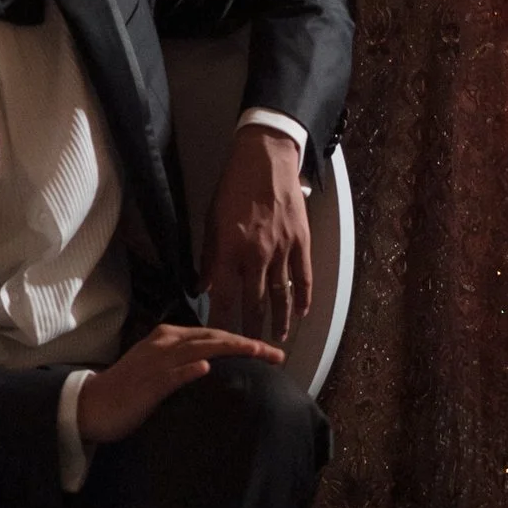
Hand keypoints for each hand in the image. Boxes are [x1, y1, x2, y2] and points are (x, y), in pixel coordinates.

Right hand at [76, 320, 285, 451]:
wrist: (92, 404)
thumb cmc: (129, 389)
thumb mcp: (159, 367)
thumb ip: (184, 362)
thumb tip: (214, 365)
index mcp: (168, 337)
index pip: (212, 334)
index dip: (242, 340)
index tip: (268, 351)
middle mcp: (164, 343)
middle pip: (212, 338)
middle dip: (246, 344)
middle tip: (276, 354)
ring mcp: (155, 363)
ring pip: (198, 350)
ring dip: (229, 350)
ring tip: (256, 352)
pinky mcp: (146, 384)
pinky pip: (170, 375)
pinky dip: (188, 370)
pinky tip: (206, 368)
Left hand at [201, 124, 311, 346]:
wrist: (266, 159)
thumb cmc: (233, 187)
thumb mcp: (212, 221)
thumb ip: (210, 257)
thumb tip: (204, 286)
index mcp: (230, 249)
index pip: (224, 296)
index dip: (222, 321)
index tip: (220, 340)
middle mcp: (256, 254)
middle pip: (254, 302)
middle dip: (251, 328)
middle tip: (249, 348)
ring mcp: (282, 249)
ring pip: (281, 294)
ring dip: (278, 320)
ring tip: (276, 339)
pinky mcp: (301, 241)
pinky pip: (303, 276)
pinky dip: (303, 297)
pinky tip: (300, 313)